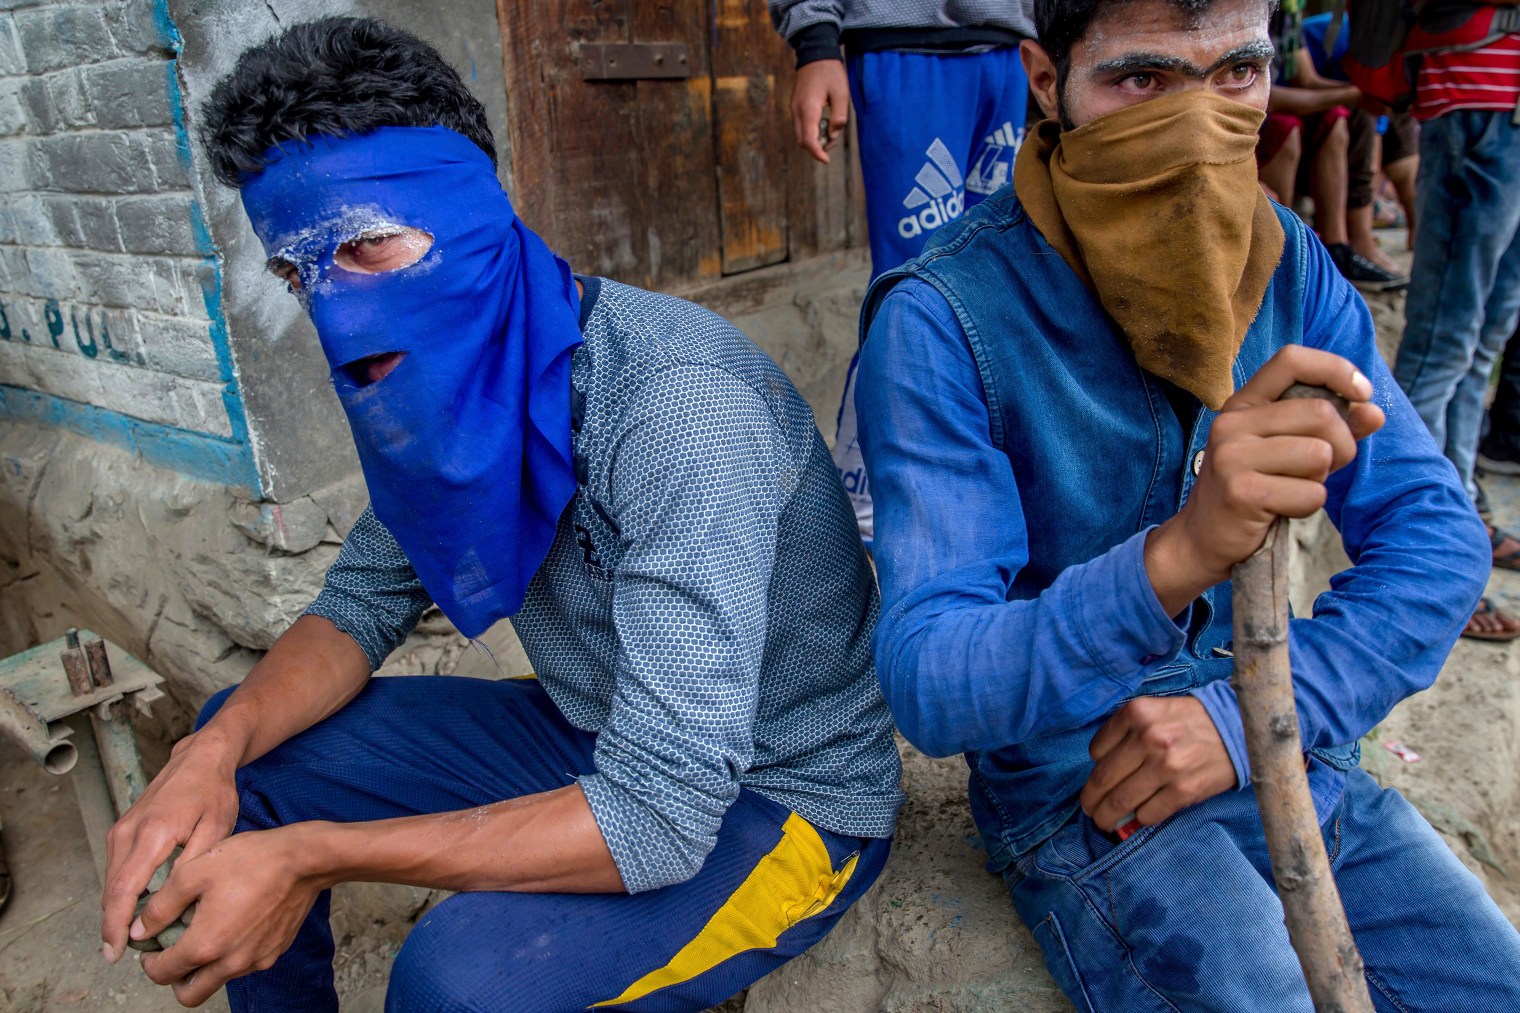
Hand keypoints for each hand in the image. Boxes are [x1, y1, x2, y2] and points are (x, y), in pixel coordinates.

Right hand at [101, 730, 240, 964]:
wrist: (199, 758)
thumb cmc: (213, 792)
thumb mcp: (216, 828)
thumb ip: (193, 865)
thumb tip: (173, 903)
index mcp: (151, 834)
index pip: (122, 891)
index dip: (115, 926)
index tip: (115, 952)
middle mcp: (127, 832)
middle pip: (111, 891)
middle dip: (114, 925)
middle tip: (127, 954)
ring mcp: (121, 829)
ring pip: (112, 881)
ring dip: (118, 909)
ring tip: (134, 936)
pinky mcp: (122, 829)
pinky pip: (117, 868)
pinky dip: (123, 891)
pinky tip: (138, 907)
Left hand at [135, 825, 327, 1006]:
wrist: (305, 860)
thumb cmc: (252, 860)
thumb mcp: (194, 872)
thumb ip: (160, 906)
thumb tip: (139, 930)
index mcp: (206, 945)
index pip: (162, 974)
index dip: (148, 961)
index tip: (150, 945)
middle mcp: (231, 962)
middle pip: (190, 994)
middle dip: (174, 978)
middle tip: (172, 951)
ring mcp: (255, 960)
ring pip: (217, 980)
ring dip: (204, 966)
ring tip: (205, 929)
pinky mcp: (274, 952)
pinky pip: (242, 965)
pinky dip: (230, 954)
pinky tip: (233, 922)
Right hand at [791, 60, 849, 163]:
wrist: (815, 52)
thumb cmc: (830, 72)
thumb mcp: (842, 94)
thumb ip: (839, 117)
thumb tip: (833, 135)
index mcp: (808, 109)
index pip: (809, 140)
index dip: (817, 153)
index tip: (827, 160)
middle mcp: (797, 110)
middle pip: (802, 140)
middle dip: (817, 147)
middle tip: (833, 141)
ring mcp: (794, 107)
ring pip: (801, 133)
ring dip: (815, 138)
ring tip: (831, 129)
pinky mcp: (795, 105)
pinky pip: (801, 124)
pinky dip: (811, 129)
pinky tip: (824, 121)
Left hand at [1080, 696, 1236, 831]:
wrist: (1237, 729)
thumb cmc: (1190, 721)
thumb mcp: (1153, 710)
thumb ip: (1126, 731)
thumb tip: (1100, 767)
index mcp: (1137, 713)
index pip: (1096, 750)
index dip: (1094, 767)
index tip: (1098, 777)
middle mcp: (1149, 738)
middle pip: (1104, 779)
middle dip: (1091, 800)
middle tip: (1089, 809)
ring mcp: (1166, 766)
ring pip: (1121, 801)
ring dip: (1107, 817)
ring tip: (1104, 821)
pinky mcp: (1184, 791)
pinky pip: (1148, 814)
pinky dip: (1139, 819)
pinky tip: (1141, 816)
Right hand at [1146, 345, 1384, 614]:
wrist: (1202, 539)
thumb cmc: (1253, 490)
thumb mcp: (1288, 450)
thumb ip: (1331, 428)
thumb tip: (1375, 413)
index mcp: (1243, 404)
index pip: (1292, 360)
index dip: (1336, 370)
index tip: (1361, 395)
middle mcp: (1232, 423)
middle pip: (1321, 413)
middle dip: (1342, 446)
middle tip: (1322, 470)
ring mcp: (1232, 456)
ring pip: (1320, 454)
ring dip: (1321, 480)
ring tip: (1292, 490)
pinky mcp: (1241, 492)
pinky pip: (1311, 493)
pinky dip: (1308, 506)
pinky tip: (1281, 510)